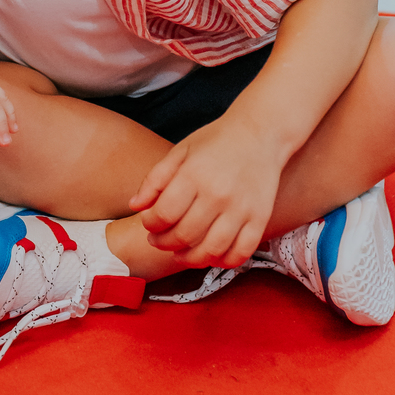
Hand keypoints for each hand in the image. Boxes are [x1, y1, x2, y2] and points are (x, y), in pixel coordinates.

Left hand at [128, 113, 284, 267]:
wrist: (260, 133)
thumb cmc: (215, 142)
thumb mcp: (180, 151)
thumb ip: (155, 179)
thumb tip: (134, 206)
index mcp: (194, 175)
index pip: (164, 214)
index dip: (150, 224)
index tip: (149, 222)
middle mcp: (218, 195)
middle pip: (184, 235)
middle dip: (164, 243)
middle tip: (158, 240)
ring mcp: (241, 209)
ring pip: (211, 250)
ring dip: (190, 258)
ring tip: (180, 253)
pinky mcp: (259, 219)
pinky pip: (240, 253)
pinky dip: (223, 261)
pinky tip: (210, 255)